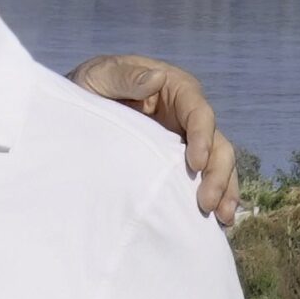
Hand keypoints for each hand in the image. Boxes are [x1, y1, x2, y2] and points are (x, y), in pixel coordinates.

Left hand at [70, 54, 239, 222]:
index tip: (196, 163)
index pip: (199, 112)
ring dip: (223, 191)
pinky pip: (199, 178)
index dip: (202, 137)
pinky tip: (214, 223)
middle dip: (218, 173)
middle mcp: (188, 116)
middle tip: (207, 204)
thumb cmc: (92, 83)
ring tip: (222, 219)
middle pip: (217, 143)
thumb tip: (157, 77)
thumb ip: (126, 77)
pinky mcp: (176, 161)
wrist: (77, 106)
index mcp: (177, 90)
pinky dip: (211, 196)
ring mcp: (184, 140)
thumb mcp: (101, 76)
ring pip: (216, 165)